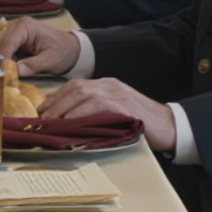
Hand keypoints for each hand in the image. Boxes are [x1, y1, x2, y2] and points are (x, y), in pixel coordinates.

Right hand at [0, 17, 80, 76]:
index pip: (8, 41)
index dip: (1, 57)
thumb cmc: (62, 52)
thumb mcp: (51, 60)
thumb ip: (34, 65)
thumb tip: (16, 71)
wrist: (69, 48)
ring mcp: (10, 31)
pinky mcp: (9, 39)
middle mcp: (15, 25)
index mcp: (25, 27)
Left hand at [39, 76, 174, 150]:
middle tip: (40, 118)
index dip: (57, 97)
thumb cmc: (142, 125)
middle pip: (74, 88)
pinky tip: (69, 122)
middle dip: (54, 102)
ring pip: (81, 94)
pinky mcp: (122, 104)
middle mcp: (109, 85)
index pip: (75, 86)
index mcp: (107, 86)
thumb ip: (95, 115)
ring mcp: (116, 92)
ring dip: (62, 108)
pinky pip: (95, 105)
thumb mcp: (114, 115)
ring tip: (49, 121)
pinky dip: (79, 114)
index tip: (43, 110)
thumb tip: (69, 125)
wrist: (171, 126)